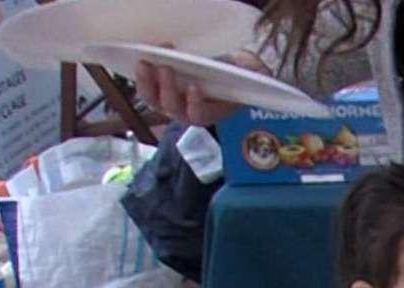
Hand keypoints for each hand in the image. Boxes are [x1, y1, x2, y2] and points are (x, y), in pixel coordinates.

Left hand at [134, 50, 267, 125]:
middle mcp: (188, 112)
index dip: (195, 104)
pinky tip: (146, 57)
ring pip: (153, 100)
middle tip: (166, 68)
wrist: (222, 70)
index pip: (199, 115)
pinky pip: (145, 87)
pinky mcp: (158, 90)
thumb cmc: (237, 73)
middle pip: (172, 108)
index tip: (195, 86)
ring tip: (145, 64)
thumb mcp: (252, 72)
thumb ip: (257, 75)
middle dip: (167, 89)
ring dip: (146, 84)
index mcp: (212, 112)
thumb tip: (261, 73)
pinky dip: (142, 75)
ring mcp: (171, 103)